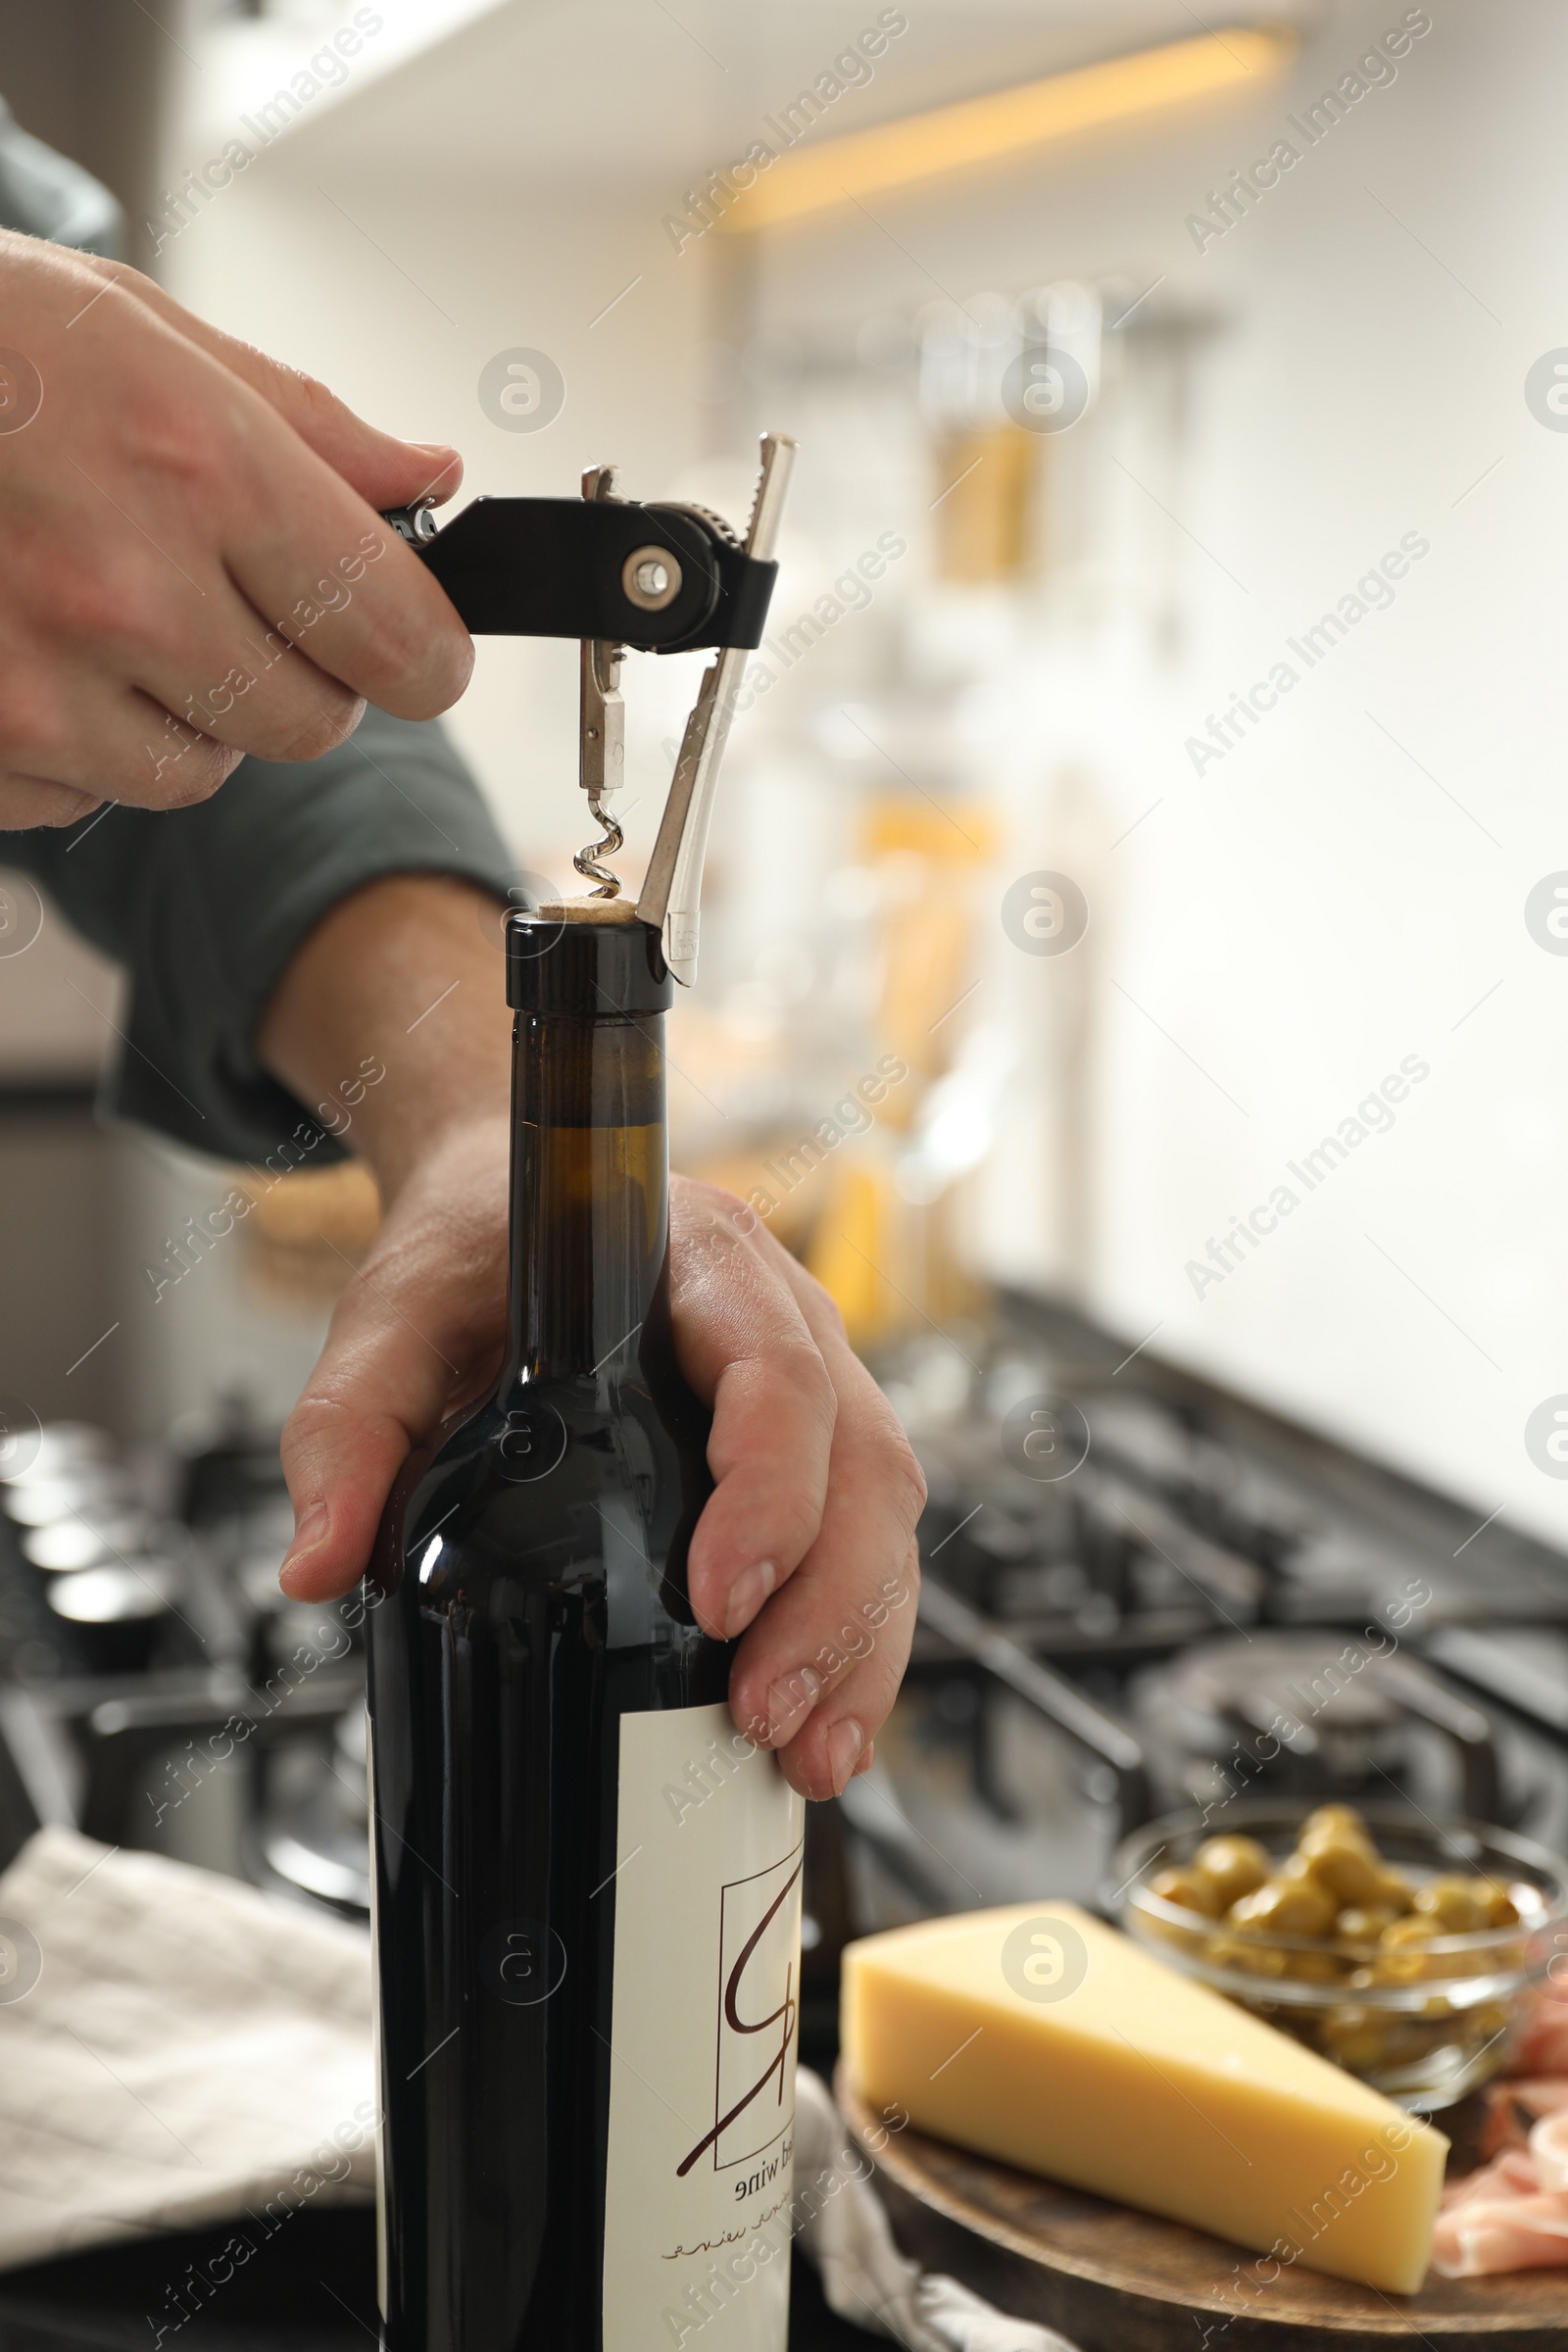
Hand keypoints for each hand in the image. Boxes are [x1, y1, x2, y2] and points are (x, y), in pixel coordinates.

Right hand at [0, 234, 471, 828]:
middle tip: (229, 600)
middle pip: (311, 723)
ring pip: (201, 771)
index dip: (427, 652)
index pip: (397, 631)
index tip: (420, 651)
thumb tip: (428, 480)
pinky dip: (77, 742)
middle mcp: (125, 590)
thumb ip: (305, 424)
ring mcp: (36, 688)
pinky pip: (85, 795)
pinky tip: (23, 644)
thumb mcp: (140, 329)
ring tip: (102, 608)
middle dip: (298, 673)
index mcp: (197, 466)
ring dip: (184, 712)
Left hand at [260, 878, 924, 1799]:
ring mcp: (816, 1381)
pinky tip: (819, 1726)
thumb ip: (348, 1427)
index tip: (718, 1598)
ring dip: (859, 1641)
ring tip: (806, 1755)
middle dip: (828, 1605)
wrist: (509, 1198)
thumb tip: (318, 1565)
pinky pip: (868, 1539)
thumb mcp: (393, 1315)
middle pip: (860, 1462)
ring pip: (885, 1511)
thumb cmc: (477, 1241)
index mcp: (702, 1263)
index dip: (768, 1488)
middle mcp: (785, 1317)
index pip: (775, 1371)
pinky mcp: (813, 1447)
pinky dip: (857, 1639)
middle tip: (761, 1714)